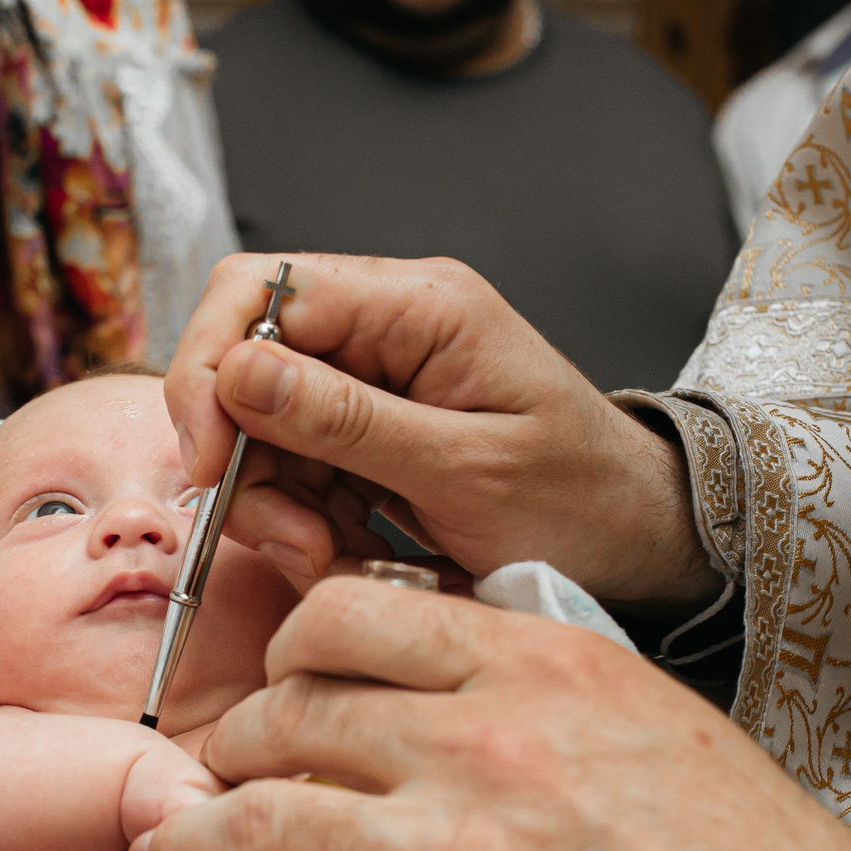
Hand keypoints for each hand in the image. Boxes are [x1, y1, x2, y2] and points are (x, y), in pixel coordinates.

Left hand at [132, 580, 850, 850]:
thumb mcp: (654, 726)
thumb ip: (539, 694)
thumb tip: (451, 689)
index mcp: (543, 661)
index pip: (356, 613)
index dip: (292, 651)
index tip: (278, 691)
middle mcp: (485, 733)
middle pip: (293, 705)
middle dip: (234, 747)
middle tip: (210, 783)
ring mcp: (452, 842)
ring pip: (260, 807)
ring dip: (195, 837)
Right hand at [162, 254, 718, 612]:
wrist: (640, 538)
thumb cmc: (581, 500)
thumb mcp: (464, 470)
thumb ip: (349, 422)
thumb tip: (238, 374)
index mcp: (419, 305)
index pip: (258, 292)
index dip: (210, 372)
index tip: (210, 464)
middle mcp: (387, 325)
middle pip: (245, 363)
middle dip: (245, 459)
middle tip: (287, 540)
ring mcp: (374, 378)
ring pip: (260, 427)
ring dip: (274, 504)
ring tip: (328, 558)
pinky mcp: (369, 430)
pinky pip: (295, 468)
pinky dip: (302, 521)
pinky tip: (345, 553)